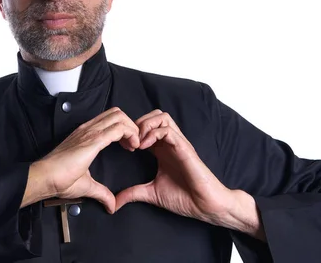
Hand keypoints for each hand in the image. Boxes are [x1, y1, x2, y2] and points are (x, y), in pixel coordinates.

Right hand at [22, 107, 139, 212]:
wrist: (46, 177)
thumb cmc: (59, 178)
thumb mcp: (86, 185)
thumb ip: (101, 193)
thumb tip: (111, 205)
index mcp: (86, 135)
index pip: (110, 119)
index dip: (124, 129)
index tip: (128, 146)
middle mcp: (88, 129)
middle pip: (117, 113)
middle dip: (131, 125)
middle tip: (134, 144)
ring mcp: (90, 132)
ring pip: (119, 116)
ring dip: (132, 128)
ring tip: (134, 145)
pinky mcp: (93, 139)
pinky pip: (118, 128)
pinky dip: (131, 134)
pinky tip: (132, 147)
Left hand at [114, 110, 232, 223]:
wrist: (205, 206)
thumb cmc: (184, 198)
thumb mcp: (152, 193)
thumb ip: (133, 193)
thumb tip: (115, 202)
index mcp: (162, 150)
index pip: (146, 127)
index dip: (131, 132)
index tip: (123, 147)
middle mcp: (169, 143)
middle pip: (153, 116)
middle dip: (137, 123)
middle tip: (129, 141)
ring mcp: (177, 143)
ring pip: (161, 117)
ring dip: (145, 125)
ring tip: (137, 143)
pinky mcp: (184, 148)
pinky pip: (168, 130)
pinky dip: (153, 134)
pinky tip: (144, 147)